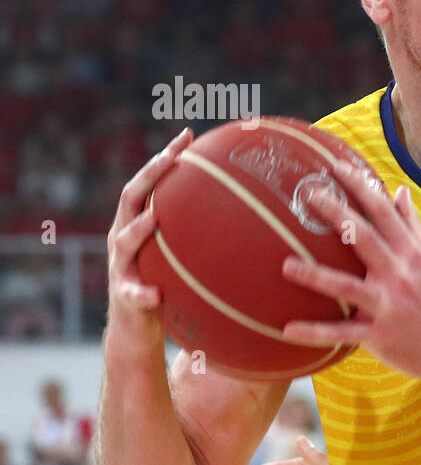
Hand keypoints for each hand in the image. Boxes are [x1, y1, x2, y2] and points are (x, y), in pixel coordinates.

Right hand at [105, 128, 192, 343]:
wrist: (138, 329)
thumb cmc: (169, 286)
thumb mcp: (185, 254)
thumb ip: (204, 233)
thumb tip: (255, 211)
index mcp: (140, 223)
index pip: (151, 182)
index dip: (167, 157)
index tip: (189, 135)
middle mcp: (124, 238)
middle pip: (130, 198)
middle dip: (149, 176)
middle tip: (171, 158)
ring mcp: (122, 267)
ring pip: (123, 242)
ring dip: (137, 229)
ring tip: (154, 218)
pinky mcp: (125, 298)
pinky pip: (133, 295)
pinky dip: (142, 293)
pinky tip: (155, 295)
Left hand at [280, 161, 420, 381]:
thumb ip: (411, 224)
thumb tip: (400, 191)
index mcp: (410, 253)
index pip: (383, 212)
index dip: (360, 187)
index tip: (336, 167)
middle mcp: (399, 274)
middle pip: (363, 238)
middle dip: (336, 214)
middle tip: (307, 194)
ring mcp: (388, 305)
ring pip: (347, 287)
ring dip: (315, 276)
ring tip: (286, 265)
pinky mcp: (378, 335)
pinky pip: (342, 334)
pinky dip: (315, 332)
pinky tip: (288, 329)